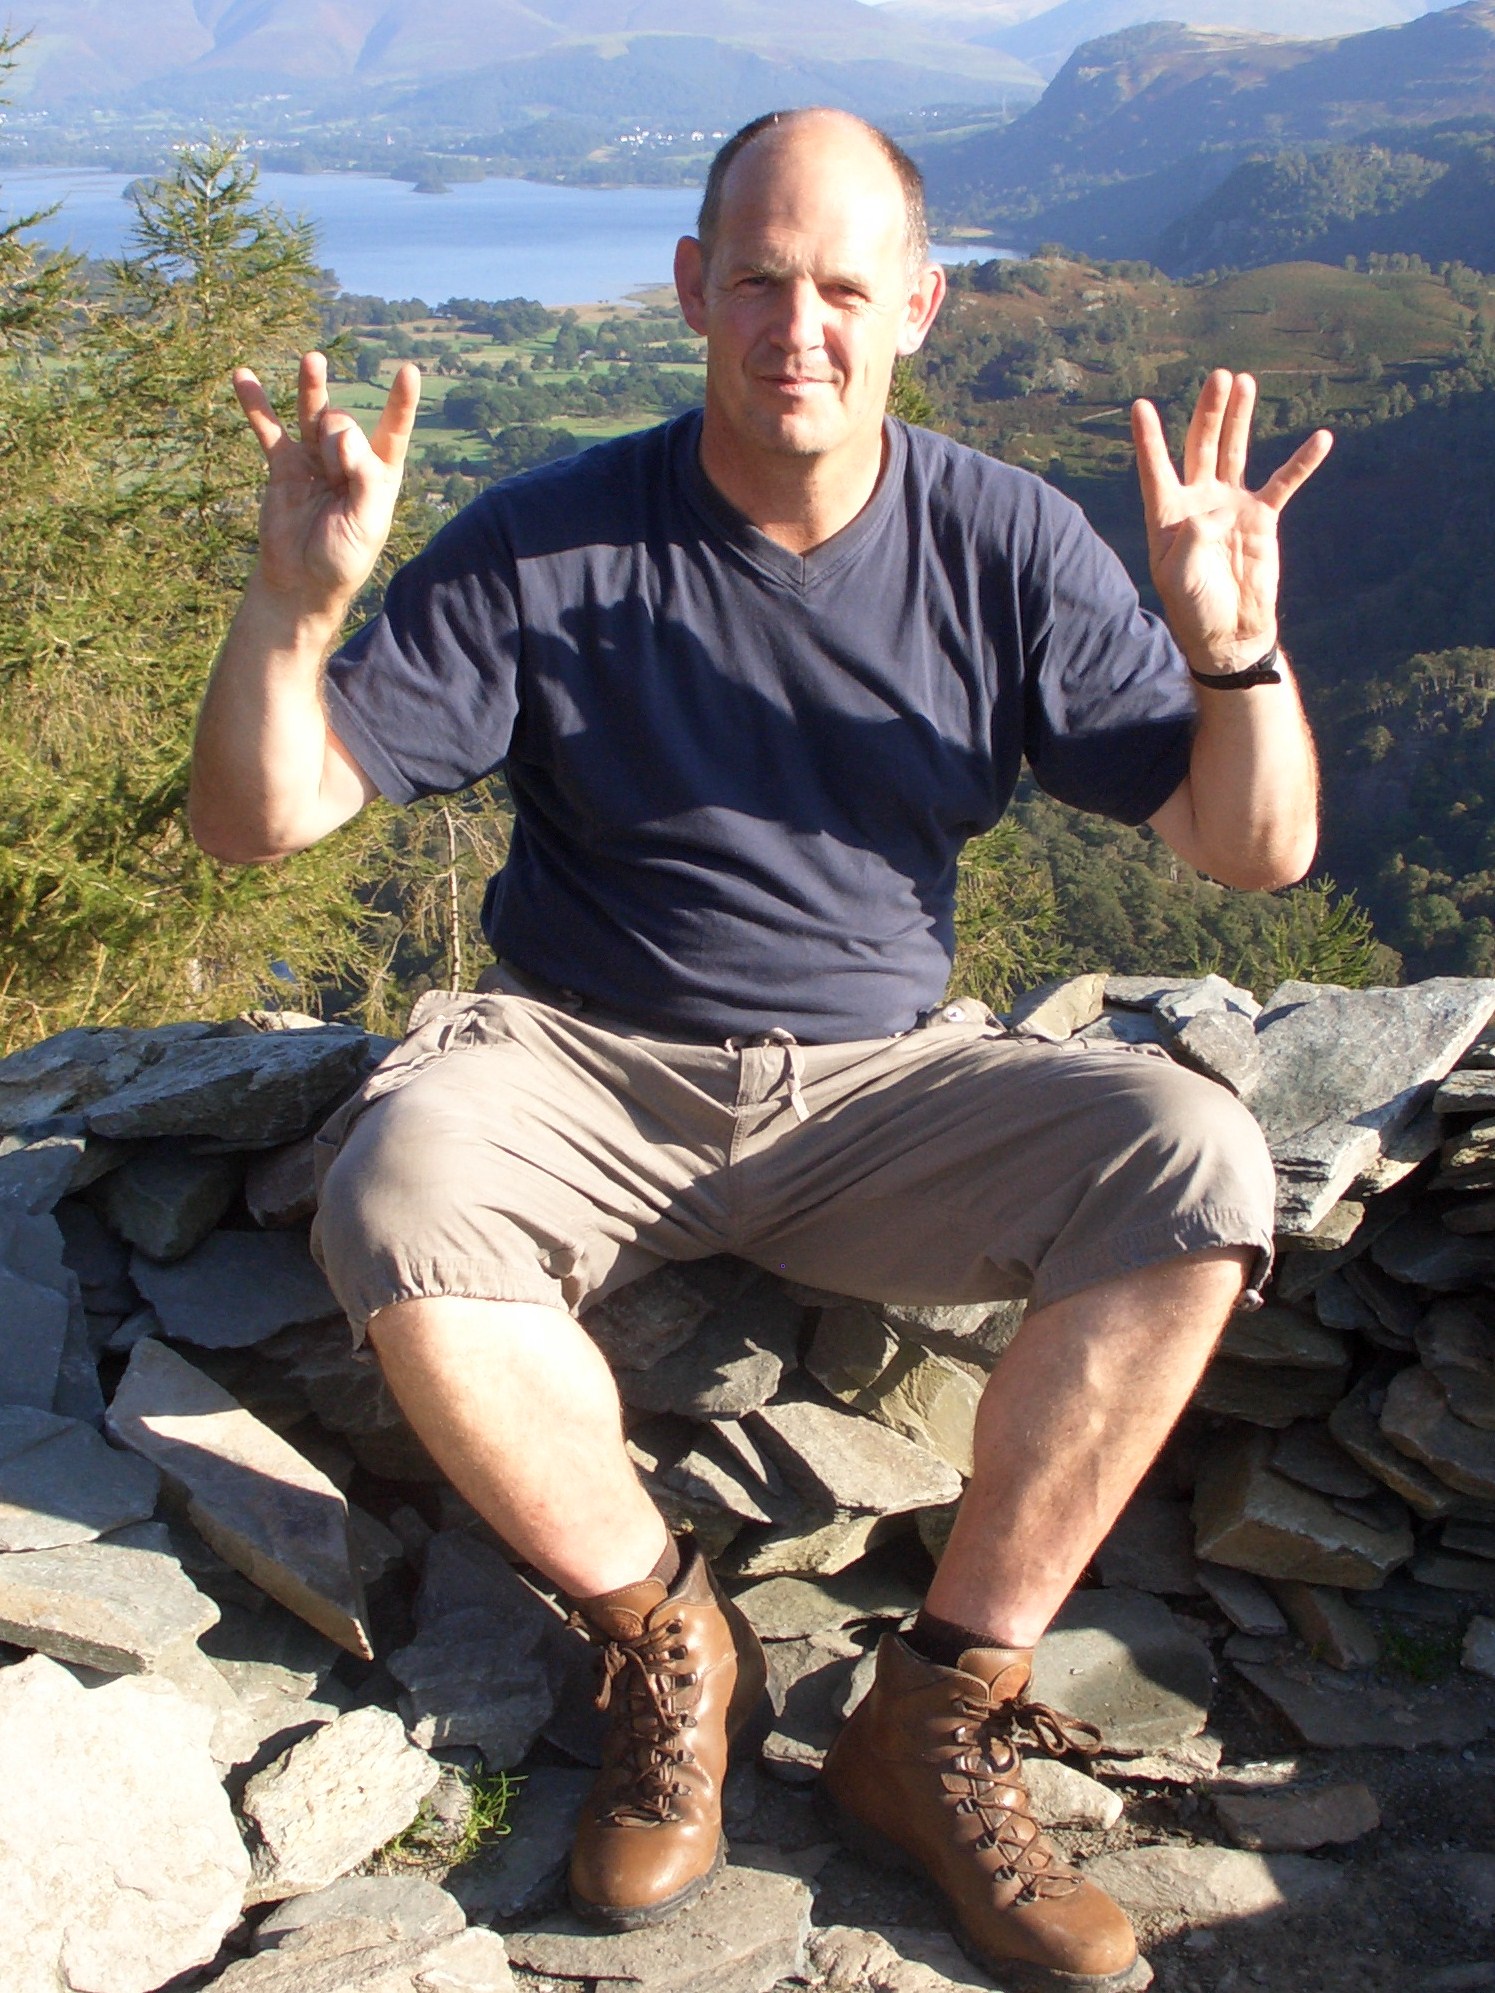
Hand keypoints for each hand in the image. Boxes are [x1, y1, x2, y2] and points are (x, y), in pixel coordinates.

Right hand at [233, 350, 420, 618]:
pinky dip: (256, 404)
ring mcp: (313, 459)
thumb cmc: (342, 557)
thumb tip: (343, 435)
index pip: (393, 431)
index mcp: (378, 474)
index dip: (401, 402)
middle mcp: (348, 460)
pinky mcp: (283, 465)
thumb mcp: (366, 523)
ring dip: (312, 386)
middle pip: (345, 426)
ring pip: (312, 413)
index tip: (409, 370)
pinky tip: (242, 376)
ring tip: (313, 360)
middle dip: (339, 443)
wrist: (301, 581)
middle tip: (335, 474)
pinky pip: (268, 429)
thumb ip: (363, 478)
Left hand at [1131, 371, 1331, 674]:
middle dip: (1209, 412)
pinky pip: (1284, 482)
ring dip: (1240, 418)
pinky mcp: (1263, 517)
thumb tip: (1219, 511)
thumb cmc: (1194, 607)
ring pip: (1235, 451)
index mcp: (1168, 515)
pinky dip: (1302, 462)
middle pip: (1202, 446)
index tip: (1140, 405)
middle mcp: (1198, 502)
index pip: (1156, 469)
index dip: (1148, 439)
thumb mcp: (1180, 575)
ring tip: (1244, 382)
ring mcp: (1231, 505)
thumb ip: (1194, 538)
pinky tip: (1321, 438)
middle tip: (1218, 377)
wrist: (1229, 632)